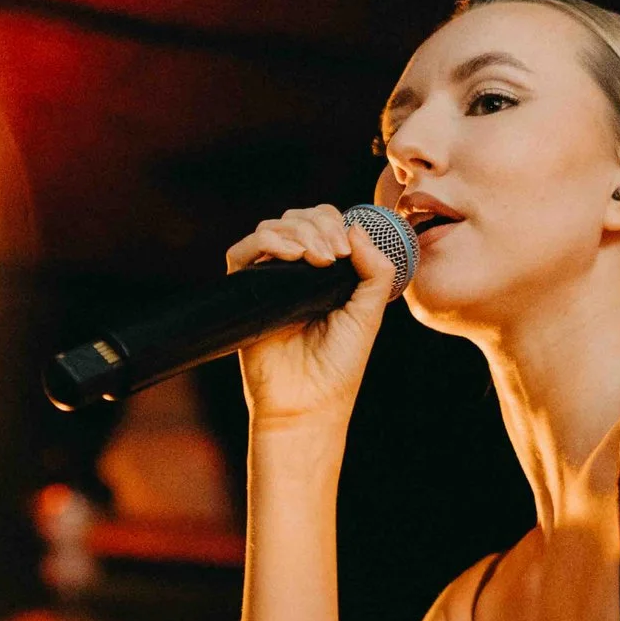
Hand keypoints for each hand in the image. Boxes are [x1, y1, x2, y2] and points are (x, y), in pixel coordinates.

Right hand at [225, 203, 400, 433]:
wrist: (309, 402)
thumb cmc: (339, 364)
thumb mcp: (370, 312)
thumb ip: (375, 269)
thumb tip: (356, 228)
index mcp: (324, 273)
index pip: (323, 224)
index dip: (335, 223)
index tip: (348, 248)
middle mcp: (294, 271)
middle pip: (297, 218)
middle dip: (320, 225)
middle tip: (335, 254)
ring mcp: (267, 280)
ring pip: (273, 228)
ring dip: (300, 232)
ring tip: (319, 259)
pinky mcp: (244, 292)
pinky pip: (243, 250)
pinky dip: (268, 242)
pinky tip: (292, 256)